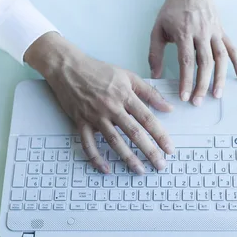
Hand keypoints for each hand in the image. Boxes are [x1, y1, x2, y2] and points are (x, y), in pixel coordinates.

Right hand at [24, 32, 174, 173]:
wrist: (67, 67)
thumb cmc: (98, 70)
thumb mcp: (128, 76)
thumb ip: (150, 92)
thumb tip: (168, 107)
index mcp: (125, 95)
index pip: (147, 118)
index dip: (160, 135)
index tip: (169, 149)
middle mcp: (111, 107)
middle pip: (134, 133)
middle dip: (149, 151)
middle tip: (160, 165)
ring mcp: (95, 116)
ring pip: (114, 141)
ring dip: (128, 158)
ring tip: (140, 170)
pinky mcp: (80, 122)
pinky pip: (88, 144)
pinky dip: (96, 158)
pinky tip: (106, 169)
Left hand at [149, 0, 236, 105]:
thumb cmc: (172, 10)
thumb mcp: (158, 29)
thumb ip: (155, 53)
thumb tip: (155, 76)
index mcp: (184, 32)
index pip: (186, 61)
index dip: (186, 80)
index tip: (184, 96)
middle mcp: (202, 33)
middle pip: (205, 62)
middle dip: (202, 84)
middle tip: (198, 101)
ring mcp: (214, 32)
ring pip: (220, 58)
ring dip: (220, 78)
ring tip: (217, 95)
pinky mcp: (222, 32)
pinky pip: (232, 49)